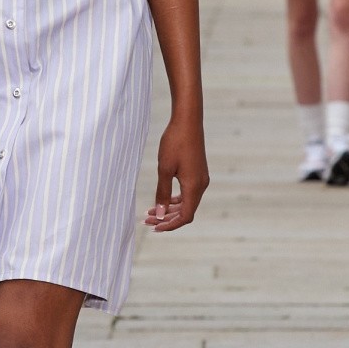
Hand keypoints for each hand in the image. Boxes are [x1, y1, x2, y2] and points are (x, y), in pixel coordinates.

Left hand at [145, 113, 207, 232]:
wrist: (187, 121)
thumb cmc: (174, 142)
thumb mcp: (164, 169)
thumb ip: (162, 193)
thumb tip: (159, 213)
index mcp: (194, 187)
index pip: (185, 216)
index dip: (170, 225)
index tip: (154, 227)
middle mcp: (201, 185)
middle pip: (186, 212)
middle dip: (167, 218)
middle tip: (147, 219)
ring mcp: (201, 178)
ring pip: (187, 202)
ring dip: (170, 209)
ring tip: (151, 210)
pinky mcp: (198, 172)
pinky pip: (188, 192)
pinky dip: (176, 199)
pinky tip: (163, 199)